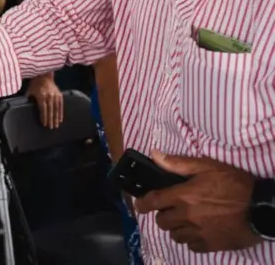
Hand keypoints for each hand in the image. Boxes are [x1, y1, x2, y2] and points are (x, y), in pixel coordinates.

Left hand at [26, 73, 62, 128]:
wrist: (44, 75)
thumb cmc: (34, 84)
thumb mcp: (29, 91)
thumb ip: (29, 99)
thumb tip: (25, 108)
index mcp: (41, 96)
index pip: (43, 109)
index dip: (44, 117)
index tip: (44, 124)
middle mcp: (49, 96)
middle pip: (50, 110)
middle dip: (50, 120)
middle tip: (51, 127)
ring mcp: (55, 95)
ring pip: (56, 109)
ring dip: (56, 118)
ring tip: (56, 125)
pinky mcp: (60, 95)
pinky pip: (60, 105)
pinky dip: (60, 113)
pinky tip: (60, 119)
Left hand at [135, 151, 259, 252]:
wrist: (261, 208)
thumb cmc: (235, 184)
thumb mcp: (207, 166)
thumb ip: (178, 163)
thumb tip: (154, 155)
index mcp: (183, 196)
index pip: (153, 201)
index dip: (142, 204)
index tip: (140, 205)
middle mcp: (187, 216)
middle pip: (162, 221)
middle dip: (163, 215)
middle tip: (171, 209)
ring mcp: (199, 232)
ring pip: (175, 235)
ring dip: (176, 228)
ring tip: (184, 221)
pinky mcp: (211, 245)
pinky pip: (192, 246)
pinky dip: (191, 240)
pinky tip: (197, 231)